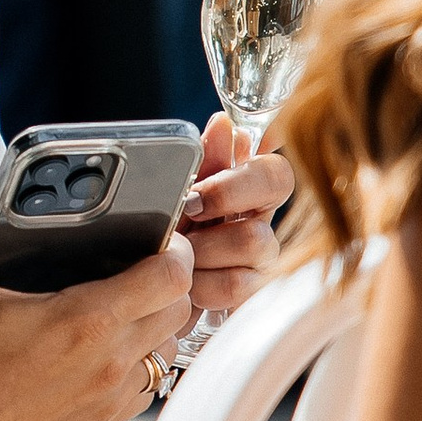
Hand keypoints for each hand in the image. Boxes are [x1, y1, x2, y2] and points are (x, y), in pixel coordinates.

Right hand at [0, 204, 196, 420]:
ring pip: (165, 352)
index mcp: (83, 323)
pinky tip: (98, 352)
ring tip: (119, 307)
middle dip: (167, 281)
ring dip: (153, 325)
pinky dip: (134, 365)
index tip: (157, 238)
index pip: (171, 276)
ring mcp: (106, 403)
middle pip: (179, 310)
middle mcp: (107, 365)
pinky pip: (141, 389)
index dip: (173, 248)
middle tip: (137, 264)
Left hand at [175, 112, 292, 320]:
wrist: (146, 296)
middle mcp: (260, 221)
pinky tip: (188, 286)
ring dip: (205, 248)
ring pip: (254, 240)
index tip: (199, 192)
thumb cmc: (166, 240)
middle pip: (273, 194)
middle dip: (225, 198)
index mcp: (245, 190)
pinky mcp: (253, 295)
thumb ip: (201, 162)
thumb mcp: (175, 198)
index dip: (242, 175)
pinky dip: (204, 285)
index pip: (275, 169)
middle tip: (188, 213)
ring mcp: (262, 260)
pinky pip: (239, 283)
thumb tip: (223, 124)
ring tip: (180, 253)